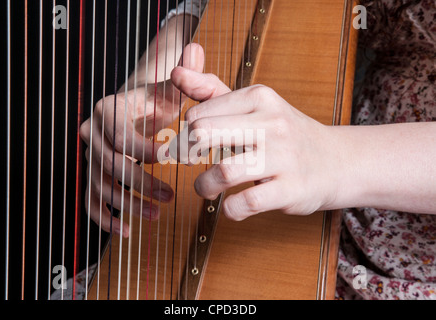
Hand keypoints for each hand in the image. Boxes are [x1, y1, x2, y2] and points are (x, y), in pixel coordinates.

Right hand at [80, 44, 204, 236]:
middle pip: (110, 164)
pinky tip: (126, 231)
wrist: (137, 109)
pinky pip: (91, 199)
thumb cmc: (157, 100)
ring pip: (100, 185)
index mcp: (109, 109)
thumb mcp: (172, 88)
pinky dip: (104, 217)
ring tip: (155, 216)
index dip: (142, 150)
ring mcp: (92, 155)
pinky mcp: (94, 174)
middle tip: (169, 196)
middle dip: (140, 183)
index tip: (168, 160)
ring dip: (126, 204)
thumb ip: (186, 75)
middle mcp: (93, 132)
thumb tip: (196, 49)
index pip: (120, 135)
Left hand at [170, 66, 342, 220]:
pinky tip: (231, 205)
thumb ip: (212, 90)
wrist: (337, 161)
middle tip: (189, 162)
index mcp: (260, 97)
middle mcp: (272, 124)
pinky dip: (230, 209)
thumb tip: (175, 72)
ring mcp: (283, 157)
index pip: (199, 114)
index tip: (192, 144)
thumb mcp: (253, 104)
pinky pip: (247, 203)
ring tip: (205, 188)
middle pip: (204, 135)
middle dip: (186, 154)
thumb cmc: (284, 133)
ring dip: (204, 186)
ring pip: (223, 172)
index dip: (186, 133)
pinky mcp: (291, 190)